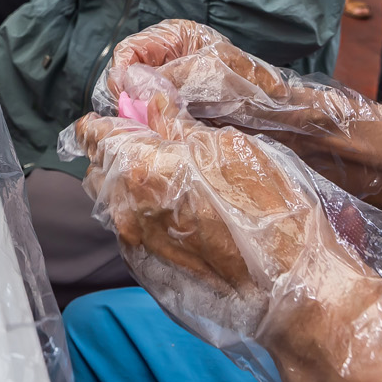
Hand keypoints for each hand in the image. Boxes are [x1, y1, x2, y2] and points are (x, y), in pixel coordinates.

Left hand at [71, 84, 381, 369]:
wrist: (289, 288)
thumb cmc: (270, 212)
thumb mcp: (228, 146)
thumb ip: (174, 120)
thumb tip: (143, 92)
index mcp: (141, 167)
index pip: (92, 134)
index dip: (108, 120)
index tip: (126, 116)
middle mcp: (125, 208)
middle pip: (99, 168)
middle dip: (119, 153)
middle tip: (159, 147)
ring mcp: (134, 244)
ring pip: (115, 202)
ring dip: (133, 187)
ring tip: (177, 184)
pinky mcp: (146, 270)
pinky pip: (133, 231)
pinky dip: (148, 218)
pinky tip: (185, 217)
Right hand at [106, 21, 381, 196]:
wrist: (296, 129)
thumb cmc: (260, 96)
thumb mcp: (210, 78)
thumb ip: (164, 78)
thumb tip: (124, 82)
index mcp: (178, 38)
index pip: (128, 52)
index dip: (123, 75)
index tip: (126, 99)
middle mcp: (173, 61)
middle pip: (129, 80)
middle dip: (129, 101)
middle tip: (138, 124)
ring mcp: (176, 92)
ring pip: (139, 106)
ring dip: (141, 121)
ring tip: (153, 136)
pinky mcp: (182, 120)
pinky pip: (154, 125)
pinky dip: (154, 135)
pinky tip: (163, 144)